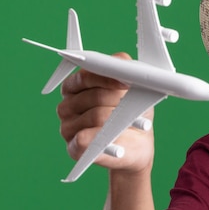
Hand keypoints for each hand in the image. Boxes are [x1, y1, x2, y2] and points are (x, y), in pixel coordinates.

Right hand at [57, 53, 154, 174]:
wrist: (137, 147)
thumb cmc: (133, 114)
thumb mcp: (134, 89)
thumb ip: (124, 69)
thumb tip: (120, 61)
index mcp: (77, 87)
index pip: (86, 76)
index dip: (108, 78)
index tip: (127, 83)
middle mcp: (67, 106)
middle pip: (94, 97)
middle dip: (119, 101)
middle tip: (138, 107)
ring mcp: (67, 127)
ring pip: (95, 117)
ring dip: (121, 121)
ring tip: (141, 125)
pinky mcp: (73, 148)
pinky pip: (87, 141)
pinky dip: (106, 143)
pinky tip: (119, 148)